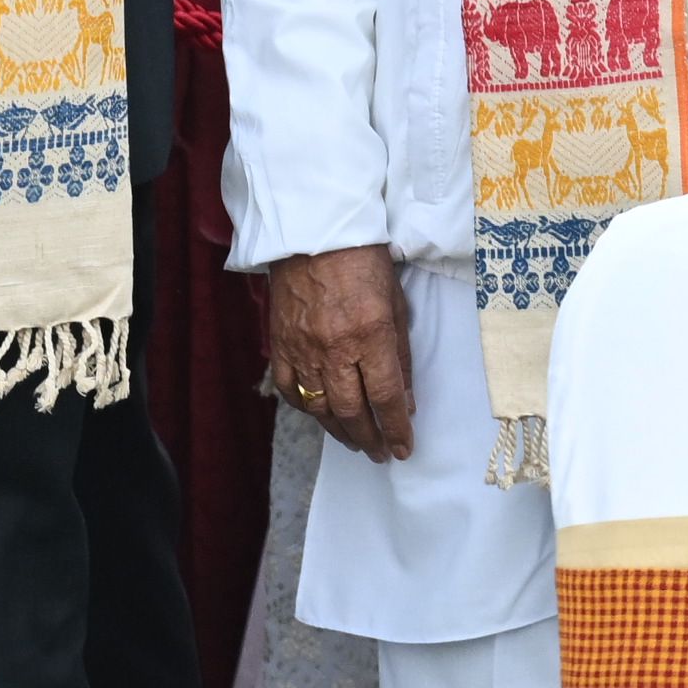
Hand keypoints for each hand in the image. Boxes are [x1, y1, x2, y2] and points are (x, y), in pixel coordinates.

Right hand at [267, 246, 416, 460]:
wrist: (313, 235)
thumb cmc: (364, 262)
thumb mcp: (396, 304)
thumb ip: (400, 354)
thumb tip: (405, 399)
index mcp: (370, 334)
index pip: (386, 397)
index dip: (397, 428)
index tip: (405, 447)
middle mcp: (334, 348)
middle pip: (351, 411)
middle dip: (370, 438)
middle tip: (381, 453)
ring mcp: (303, 350)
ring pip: (320, 408)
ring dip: (340, 431)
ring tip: (357, 441)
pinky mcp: (281, 347)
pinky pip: (292, 391)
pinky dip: (308, 409)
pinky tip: (322, 416)